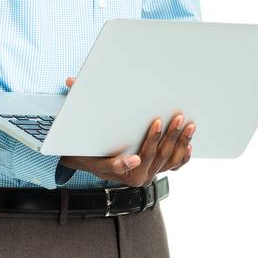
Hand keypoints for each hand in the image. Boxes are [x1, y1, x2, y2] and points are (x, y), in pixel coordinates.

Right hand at [60, 76, 195, 186]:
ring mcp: (146, 175)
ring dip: (180, 142)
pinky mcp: (156, 171)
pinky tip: (188, 143)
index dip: (132, 157)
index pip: (124, 163)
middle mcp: (131, 177)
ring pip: (168, 161)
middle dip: (167, 137)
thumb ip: (77, 106)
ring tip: (188, 125)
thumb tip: (69, 80)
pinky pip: (174, 166)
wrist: (95, 161)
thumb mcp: (79, 129)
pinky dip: (182, 156)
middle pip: (154, 157)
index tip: (135, 156)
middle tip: (175, 119)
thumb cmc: (89, 144)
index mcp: (112, 168)